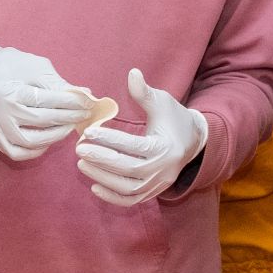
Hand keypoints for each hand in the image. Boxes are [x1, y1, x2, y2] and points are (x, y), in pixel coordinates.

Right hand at [0, 44, 90, 161]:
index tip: (88, 102)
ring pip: (29, 141)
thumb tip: (86, 95)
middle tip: (83, 115)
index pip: (46, 100)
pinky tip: (48, 141)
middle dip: (67, 118)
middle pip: (40, 120)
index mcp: (8, 89)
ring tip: (68, 127)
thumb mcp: (35, 67)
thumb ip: (59, 83)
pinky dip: (34, 151)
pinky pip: (15, 152)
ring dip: (54, 137)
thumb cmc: (12, 66)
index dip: (71, 103)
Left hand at [76, 69, 209, 206]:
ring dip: (102, 177)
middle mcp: (163, 170)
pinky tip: (94, 186)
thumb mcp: (162, 103)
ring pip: (127, 187)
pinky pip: (131, 200)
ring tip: (82, 164)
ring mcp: (158, 184)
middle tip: (79, 148)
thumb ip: (144, 92)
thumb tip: (132, 72)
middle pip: (128, 169)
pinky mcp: (152, 192)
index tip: (89, 132)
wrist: (194, 142)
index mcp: (166, 147)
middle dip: (101, 159)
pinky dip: (112, 197)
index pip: (134, 146)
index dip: (110, 140)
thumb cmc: (174, 118)